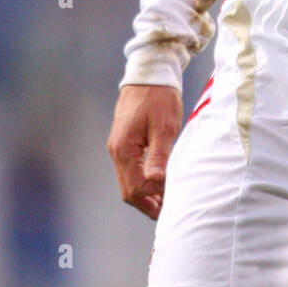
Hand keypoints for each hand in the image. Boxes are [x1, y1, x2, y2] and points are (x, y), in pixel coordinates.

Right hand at [107, 84, 182, 218]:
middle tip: (168, 212)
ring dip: (144, 194)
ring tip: (165, 202)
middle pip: (127, 190)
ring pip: (127, 182)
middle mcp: (116, 151)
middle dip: (146, 204)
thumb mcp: (164, 126)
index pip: (134, 188)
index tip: (172, 202)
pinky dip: (142, 181)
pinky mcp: (124, 143)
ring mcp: (118, 147)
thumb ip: (159, 155)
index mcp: (124, 149)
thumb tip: (155, 183)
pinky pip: (130, 170)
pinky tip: (158, 183)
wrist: (150, 74)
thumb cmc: (159, 97)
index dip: (153, 199)